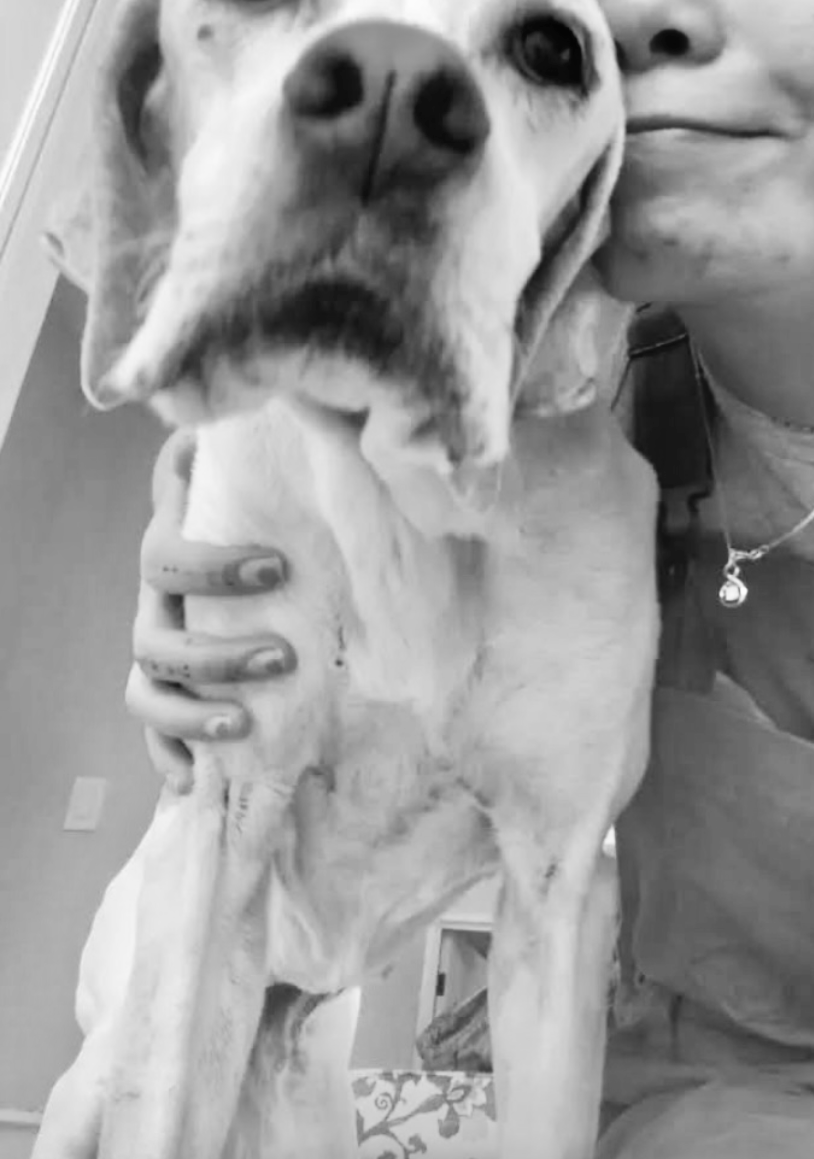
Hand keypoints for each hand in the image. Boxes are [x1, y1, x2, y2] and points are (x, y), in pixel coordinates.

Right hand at [128, 430, 295, 790]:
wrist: (244, 518)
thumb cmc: (256, 493)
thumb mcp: (255, 466)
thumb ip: (258, 442)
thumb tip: (286, 412)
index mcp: (172, 543)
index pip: (167, 556)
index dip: (212, 566)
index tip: (277, 568)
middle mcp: (156, 598)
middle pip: (156, 639)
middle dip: (216, 656)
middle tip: (284, 657)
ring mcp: (159, 643)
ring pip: (147, 688)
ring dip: (190, 714)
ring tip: (243, 724)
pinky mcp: (171, 682)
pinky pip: (153, 729)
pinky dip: (169, 756)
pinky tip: (192, 781)